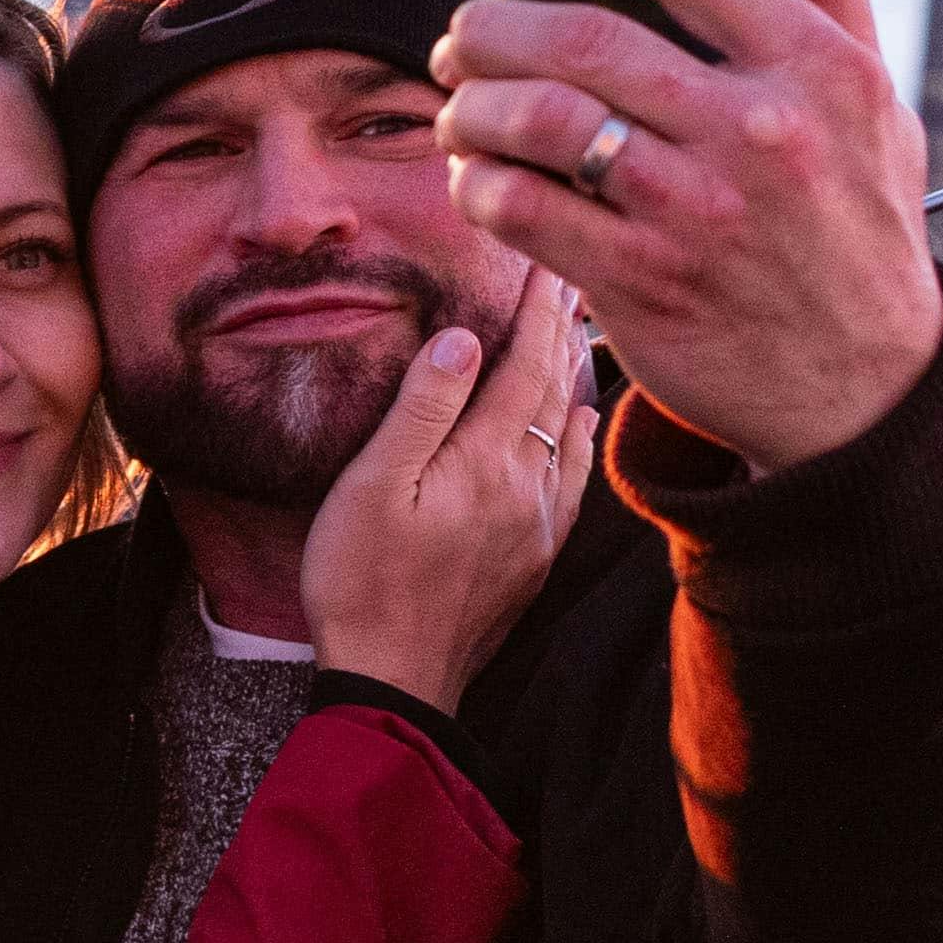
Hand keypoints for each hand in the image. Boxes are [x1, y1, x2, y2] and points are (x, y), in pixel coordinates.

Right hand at [290, 271, 596, 716]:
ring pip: (567, 429)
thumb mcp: (372, 486)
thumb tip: (466, 337)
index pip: (521, 363)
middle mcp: (526, 487)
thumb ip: (422, 408)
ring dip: (571, 374)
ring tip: (575, 330)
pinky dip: (579, 436)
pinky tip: (579, 420)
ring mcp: (536, 524)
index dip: (534, 309)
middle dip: (558, 329)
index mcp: (484, 460)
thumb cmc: (363, 580)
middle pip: (552, 389)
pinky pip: (571, 477)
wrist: (395, 679)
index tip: (545, 263)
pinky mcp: (534, 556)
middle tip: (567, 277)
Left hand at [432, 0, 942, 476]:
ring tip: (459, 104)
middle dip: (496, 24)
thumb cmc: (860, 222)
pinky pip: (523, 209)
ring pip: (539, 119)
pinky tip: (475, 175)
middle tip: (463, 31)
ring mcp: (696, 209)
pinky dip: (479, 183)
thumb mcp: (873, 100)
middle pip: (586, 37)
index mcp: (820, 70)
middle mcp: (759, 132)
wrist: (864, 386)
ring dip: (472, 104)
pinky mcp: (643, 279)